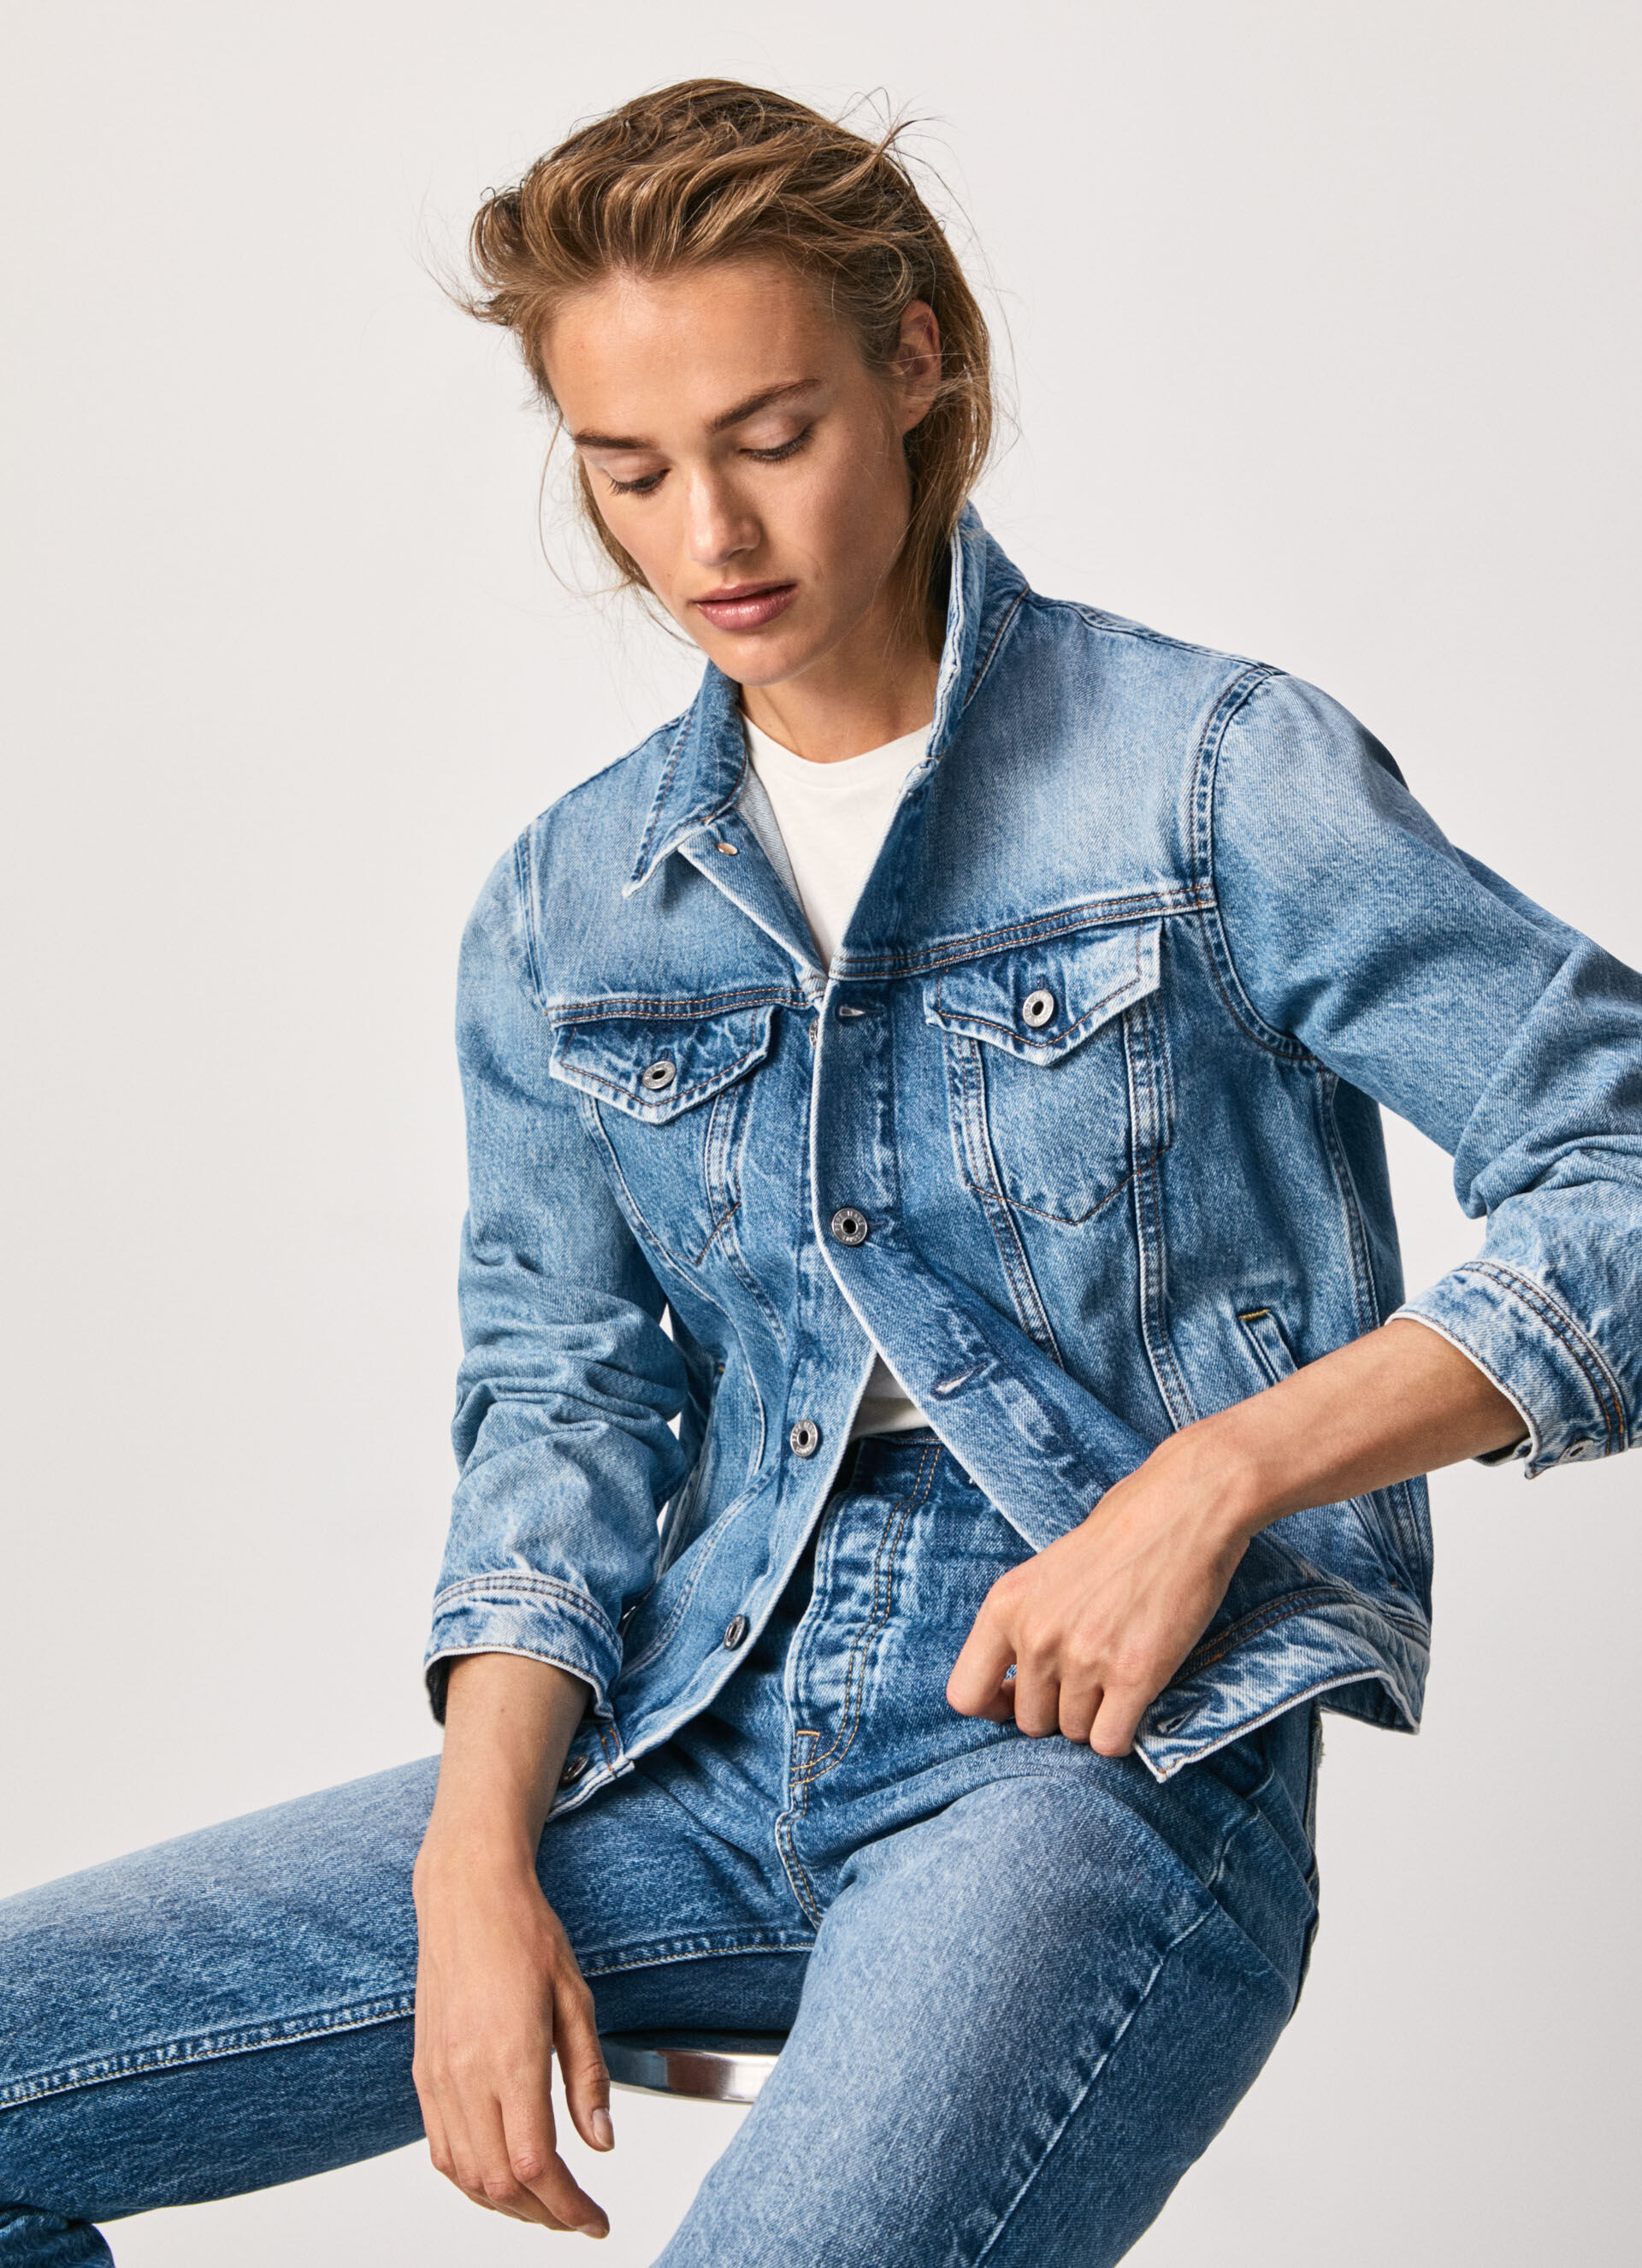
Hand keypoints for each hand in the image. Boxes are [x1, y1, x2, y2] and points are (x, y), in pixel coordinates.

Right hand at [412, 1837, 612, 2232]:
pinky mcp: (423, 2072)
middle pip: (499, 2183)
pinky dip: (472, 2179)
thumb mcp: (576, 1997)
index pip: (536, 2165)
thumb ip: (587, 2076)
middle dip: (543, 2215)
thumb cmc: (523, 1932)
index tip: (595, 2221)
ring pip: (465, 2175)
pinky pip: (441, 2149)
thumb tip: (602, 2142)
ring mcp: (437, 2077)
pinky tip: (501, 2176)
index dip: (568, 2207)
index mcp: (509, 2056)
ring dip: (507, 2205)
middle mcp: (465, 2074)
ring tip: (547, 2203)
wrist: (466, 1893)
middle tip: (579, 2217)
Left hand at [946, 1424, 1253, 1755]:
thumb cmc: (1117, 1535)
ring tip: (1116, 1676)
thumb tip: (1014, 1686)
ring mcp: (1084, 1658)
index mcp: (1005, 1606)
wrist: (1179, 1510)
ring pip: (1074, 1733)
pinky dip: (1122, 1734)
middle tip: (1088, 1679)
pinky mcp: (1134, 1675)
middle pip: (1030, 1722)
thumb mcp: (1044, 1572)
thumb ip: (1024, 1624)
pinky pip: (1111, 1742)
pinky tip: (1134, 1703)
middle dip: (1058, 1710)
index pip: (966, 1695)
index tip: (1019, 1698)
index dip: (994, 1706)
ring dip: (1095, 1717)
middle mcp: (1037, 1636)